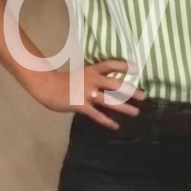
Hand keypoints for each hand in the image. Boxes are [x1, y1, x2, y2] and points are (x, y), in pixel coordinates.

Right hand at [28, 58, 143, 129]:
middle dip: (130, 90)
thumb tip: (112, 82)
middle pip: (114, 84)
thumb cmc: (65, 81)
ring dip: (123, 107)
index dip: (123, 66)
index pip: (110, 64)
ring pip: (109, 100)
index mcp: (91, 70)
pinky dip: (106, 121)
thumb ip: (95, 78)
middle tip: (143, 96)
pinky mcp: (80, 105)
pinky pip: (96, 114)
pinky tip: (116, 126)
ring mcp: (86, 93)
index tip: (137, 69)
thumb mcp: (82, 74)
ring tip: (136, 112)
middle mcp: (91, 80)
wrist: (47, 87)